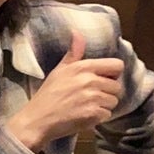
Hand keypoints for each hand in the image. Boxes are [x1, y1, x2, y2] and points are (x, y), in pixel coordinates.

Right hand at [6, 32, 123, 152]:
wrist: (36, 120)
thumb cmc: (47, 96)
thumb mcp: (59, 71)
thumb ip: (73, 53)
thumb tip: (76, 32)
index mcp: (83, 67)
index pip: (117, 66)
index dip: (112, 74)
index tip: (102, 81)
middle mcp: (90, 80)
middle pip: (117, 86)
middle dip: (107, 93)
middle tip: (91, 98)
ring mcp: (92, 98)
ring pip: (113, 102)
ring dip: (103, 107)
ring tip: (87, 108)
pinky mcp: (92, 114)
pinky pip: (107, 115)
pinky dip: (98, 118)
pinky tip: (84, 117)